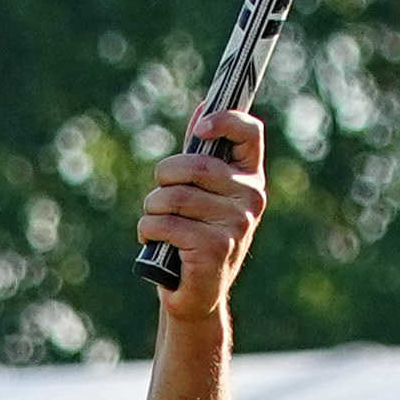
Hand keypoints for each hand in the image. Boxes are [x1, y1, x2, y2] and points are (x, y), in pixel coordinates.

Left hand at [134, 110, 266, 307]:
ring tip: (156, 223)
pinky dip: (149, 231)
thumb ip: (202, 152)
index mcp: (249, 178)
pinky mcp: (216, 248)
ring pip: (174, 197)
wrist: (196, 296)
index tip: (199, 128)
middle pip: (196, 165)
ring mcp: (237, 224)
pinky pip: (166, 224)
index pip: (249, 133)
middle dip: (164, 177)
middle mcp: (251, 199)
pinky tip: (157, 243)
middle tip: (158, 196)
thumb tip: (204, 104)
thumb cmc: (193, 237)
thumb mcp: (201, 193)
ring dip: (152, 209)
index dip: (224, 120)